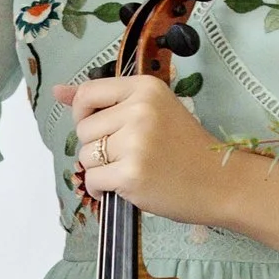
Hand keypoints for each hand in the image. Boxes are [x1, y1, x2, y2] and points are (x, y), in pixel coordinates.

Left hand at [58, 74, 231, 227]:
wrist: (220, 182)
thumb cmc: (185, 148)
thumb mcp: (152, 110)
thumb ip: (104, 100)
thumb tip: (57, 91)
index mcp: (145, 88)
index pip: (87, 94)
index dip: (83, 114)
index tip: (100, 127)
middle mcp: (139, 110)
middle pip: (84, 129)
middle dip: (97, 147)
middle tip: (128, 154)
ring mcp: (136, 143)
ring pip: (86, 156)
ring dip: (100, 169)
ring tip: (131, 170)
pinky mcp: (132, 174)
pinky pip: (93, 181)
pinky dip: (102, 189)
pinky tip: (124, 187)